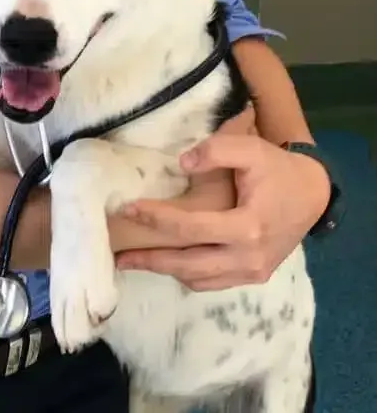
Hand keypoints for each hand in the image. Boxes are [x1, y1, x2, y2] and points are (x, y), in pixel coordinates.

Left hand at [115, 133, 330, 290]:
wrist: (313, 195)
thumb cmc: (277, 169)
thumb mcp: (250, 148)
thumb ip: (216, 150)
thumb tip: (180, 164)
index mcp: (248, 226)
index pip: (191, 228)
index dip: (157, 219)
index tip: (129, 209)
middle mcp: (248, 257)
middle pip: (189, 264)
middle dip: (151, 260)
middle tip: (117, 255)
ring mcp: (252, 272)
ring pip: (199, 279)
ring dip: (165, 271)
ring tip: (133, 262)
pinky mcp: (253, 276)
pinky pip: (213, 282)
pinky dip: (187, 275)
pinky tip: (167, 264)